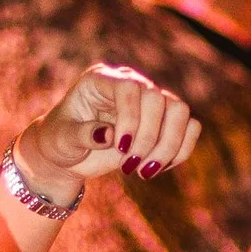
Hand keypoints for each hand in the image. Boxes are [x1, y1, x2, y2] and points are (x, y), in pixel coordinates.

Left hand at [22, 65, 201, 198]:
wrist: (69, 155)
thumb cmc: (60, 141)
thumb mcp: (62, 140)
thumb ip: (81, 135)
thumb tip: (108, 135)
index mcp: (102, 80)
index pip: (131, 88)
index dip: (131, 119)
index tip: (120, 149)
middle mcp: (130, 84)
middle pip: (160, 100)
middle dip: (149, 139)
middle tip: (130, 168)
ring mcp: (150, 101)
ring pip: (180, 112)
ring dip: (168, 147)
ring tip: (144, 171)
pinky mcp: (165, 121)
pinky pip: (190, 128)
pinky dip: (179, 151)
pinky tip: (157, 168)